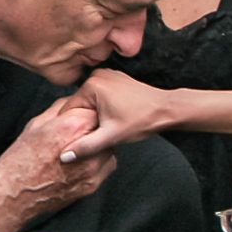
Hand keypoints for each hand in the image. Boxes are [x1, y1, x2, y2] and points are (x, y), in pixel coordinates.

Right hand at [0, 99, 116, 231]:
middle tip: (79, 135)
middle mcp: (86, 148)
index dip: (88, 113)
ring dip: (98, 147)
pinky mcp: (92, 184)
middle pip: (105, 131)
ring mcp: (92, 169)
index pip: (96, 110)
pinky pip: (106, 166)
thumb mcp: (36, 124)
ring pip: (108, 149)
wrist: (15, 192)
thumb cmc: (21, 160)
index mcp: (72, 127)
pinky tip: (80, 163)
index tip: (82, 117)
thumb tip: (73, 102)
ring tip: (78, 149)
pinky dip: (97, 163)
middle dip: (95, 130)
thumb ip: (60, 109)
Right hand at [60, 71, 231, 159]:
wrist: (167, 109)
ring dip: (93, 116)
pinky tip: (113, 118)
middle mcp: (98, 75)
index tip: (78, 138)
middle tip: (98, 133)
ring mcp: (107, 75)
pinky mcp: (115, 80)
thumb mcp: (111, 136)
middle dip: (84, 121)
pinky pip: (99, 97)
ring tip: (107, 125)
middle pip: (79, 105)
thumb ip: (85, 146)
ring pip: (89, 102)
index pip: (68, 110)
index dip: (72, 128)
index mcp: (92, 84)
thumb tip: (64, 156)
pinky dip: (102, 108)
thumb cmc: (143, 120)